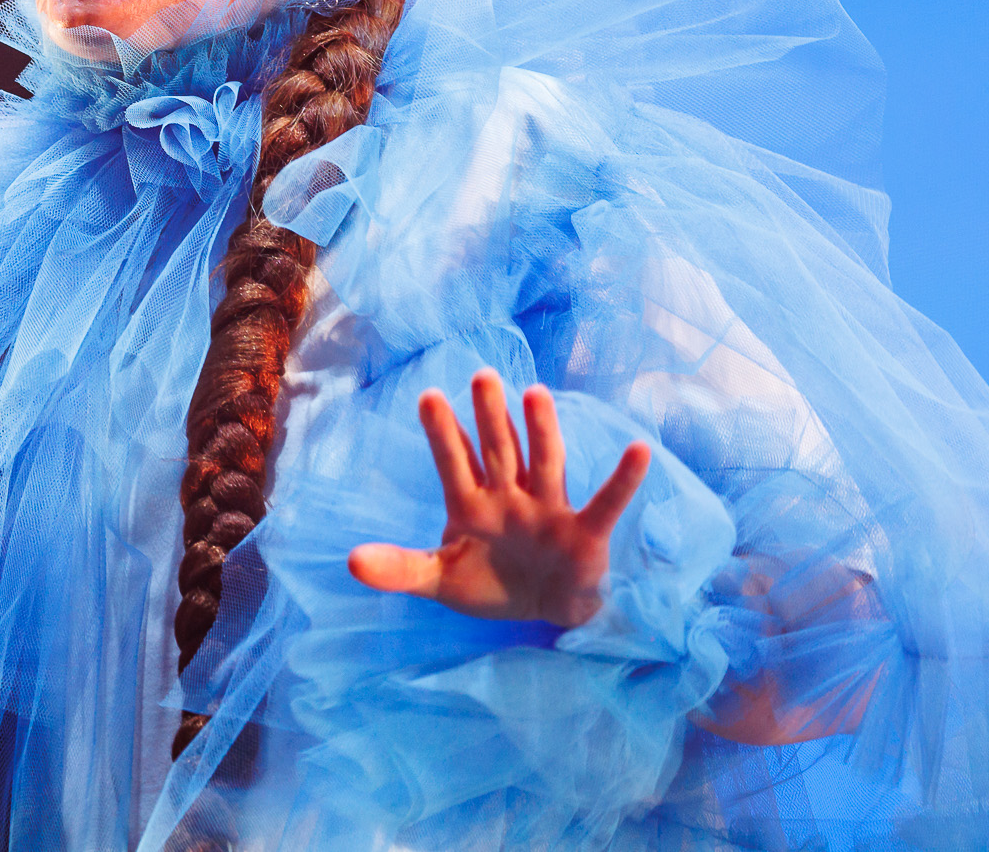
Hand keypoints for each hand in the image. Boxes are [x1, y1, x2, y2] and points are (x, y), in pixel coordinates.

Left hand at [347, 368, 649, 626]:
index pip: (454, 462)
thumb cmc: (490, 584)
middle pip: (499, 449)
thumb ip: (399, 568)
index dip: (443, 432)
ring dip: (542, 431)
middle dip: (490, 416)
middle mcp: (510, 495)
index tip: (428, 395)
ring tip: (537, 393)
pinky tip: (639, 450)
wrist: (543, 613)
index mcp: (472, 503)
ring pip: (545, 462)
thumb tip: (349, 562)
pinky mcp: (584, 532)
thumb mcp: (439, 580)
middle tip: (483, 375)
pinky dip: (623, 479)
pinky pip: (605, 501)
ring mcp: (548, 509)